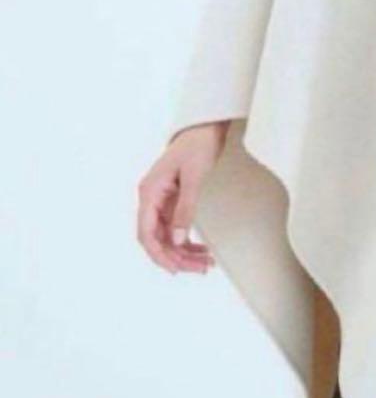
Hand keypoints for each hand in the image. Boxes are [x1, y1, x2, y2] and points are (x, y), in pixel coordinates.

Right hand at [135, 121, 227, 273]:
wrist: (204, 128)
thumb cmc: (197, 146)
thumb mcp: (194, 178)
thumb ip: (186, 208)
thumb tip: (178, 239)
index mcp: (149, 192)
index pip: (146, 233)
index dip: (159, 255)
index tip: (175, 269)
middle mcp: (151, 199)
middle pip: (157, 239)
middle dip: (177, 257)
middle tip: (202, 269)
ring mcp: (161, 201)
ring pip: (167, 236)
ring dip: (185, 252)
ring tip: (206, 263)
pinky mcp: (173, 201)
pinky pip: (176, 228)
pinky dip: (188, 241)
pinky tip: (202, 250)